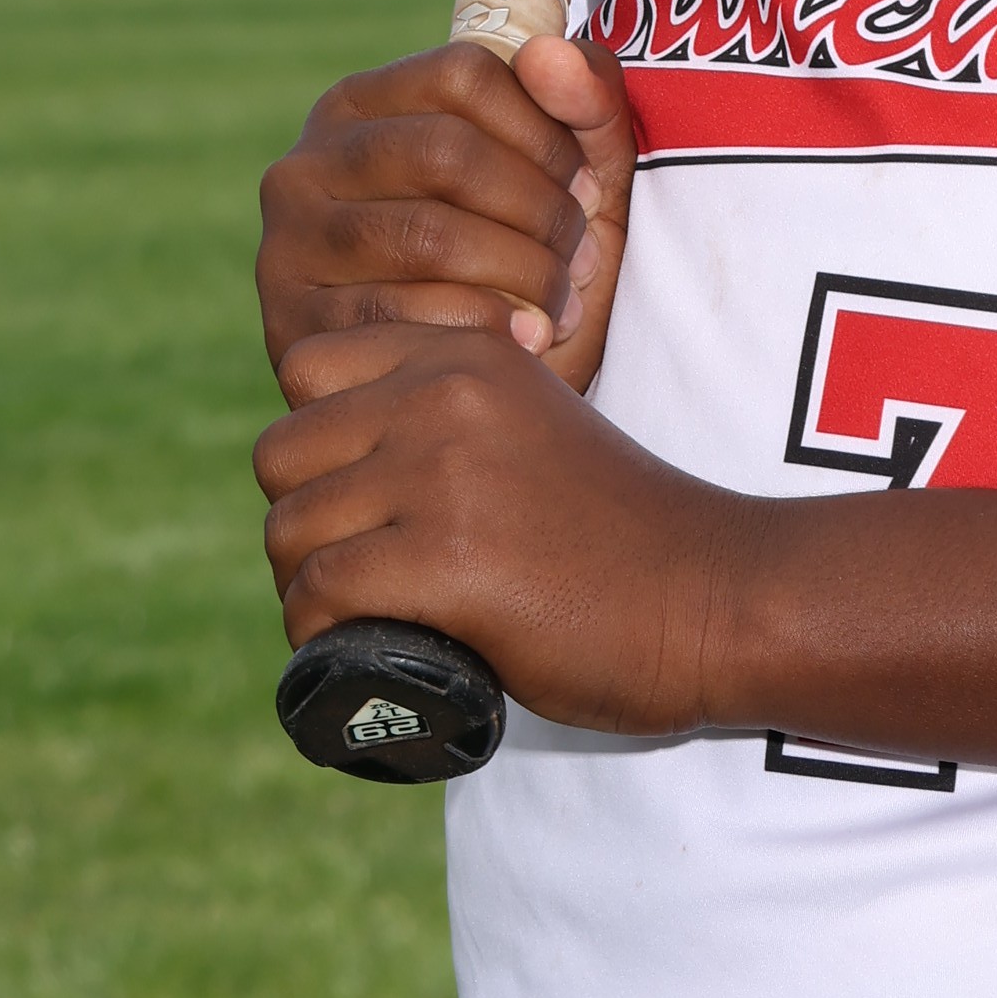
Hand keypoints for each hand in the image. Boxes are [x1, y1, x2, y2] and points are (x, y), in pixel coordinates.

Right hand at [256, 33, 638, 393]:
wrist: (468, 395)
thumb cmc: (522, 261)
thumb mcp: (570, 179)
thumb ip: (587, 101)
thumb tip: (549, 54)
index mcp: (362, 104)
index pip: (463, 72)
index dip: (545, 129)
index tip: (588, 186)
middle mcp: (306, 163)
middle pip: (445, 152)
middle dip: (538, 211)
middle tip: (583, 257)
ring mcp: (288, 245)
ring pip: (426, 236)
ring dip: (520, 274)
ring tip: (563, 304)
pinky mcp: (290, 326)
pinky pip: (398, 317)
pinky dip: (480, 330)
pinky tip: (523, 346)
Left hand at [257, 325, 727, 736]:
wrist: (715, 595)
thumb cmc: (622, 533)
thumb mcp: (530, 425)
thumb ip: (449, 419)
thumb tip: (339, 469)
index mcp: (465, 352)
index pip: (307, 368)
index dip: (317, 445)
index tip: (362, 502)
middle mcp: (444, 395)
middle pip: (280, 453)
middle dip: (300, 521)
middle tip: (351, 573)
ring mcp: (443, 474)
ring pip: (288, 527)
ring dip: (304, 586)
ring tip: (359, 617)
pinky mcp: (446, 559)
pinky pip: (319, 592)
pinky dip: (317, 633)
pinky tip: (357, 645)